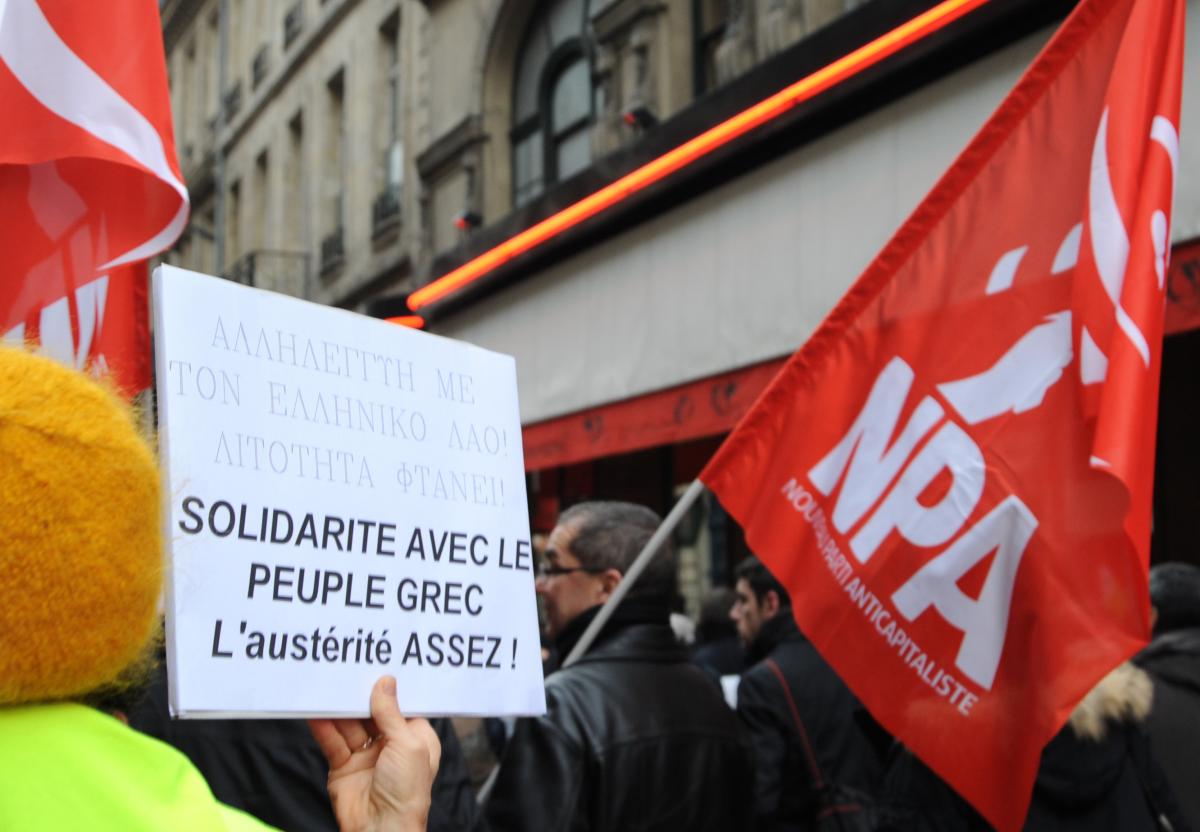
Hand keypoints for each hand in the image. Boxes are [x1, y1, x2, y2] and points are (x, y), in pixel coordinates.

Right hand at [310, 676, 441, 831]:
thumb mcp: (407, 745)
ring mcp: (366, 756)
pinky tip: (315, 712)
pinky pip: (332, 742)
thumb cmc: (407, 792)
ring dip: (338, 709)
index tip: (377, 666)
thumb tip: (386, 682)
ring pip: (349, 725)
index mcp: (415, 738)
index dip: (390, 689)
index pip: (401, 706)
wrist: (380, 831)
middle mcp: (391, 745)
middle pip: (372, 712)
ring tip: (327, 687)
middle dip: (359, 696)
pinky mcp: (343, 767)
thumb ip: (391, 713)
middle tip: (347, 672)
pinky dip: (323, 727)